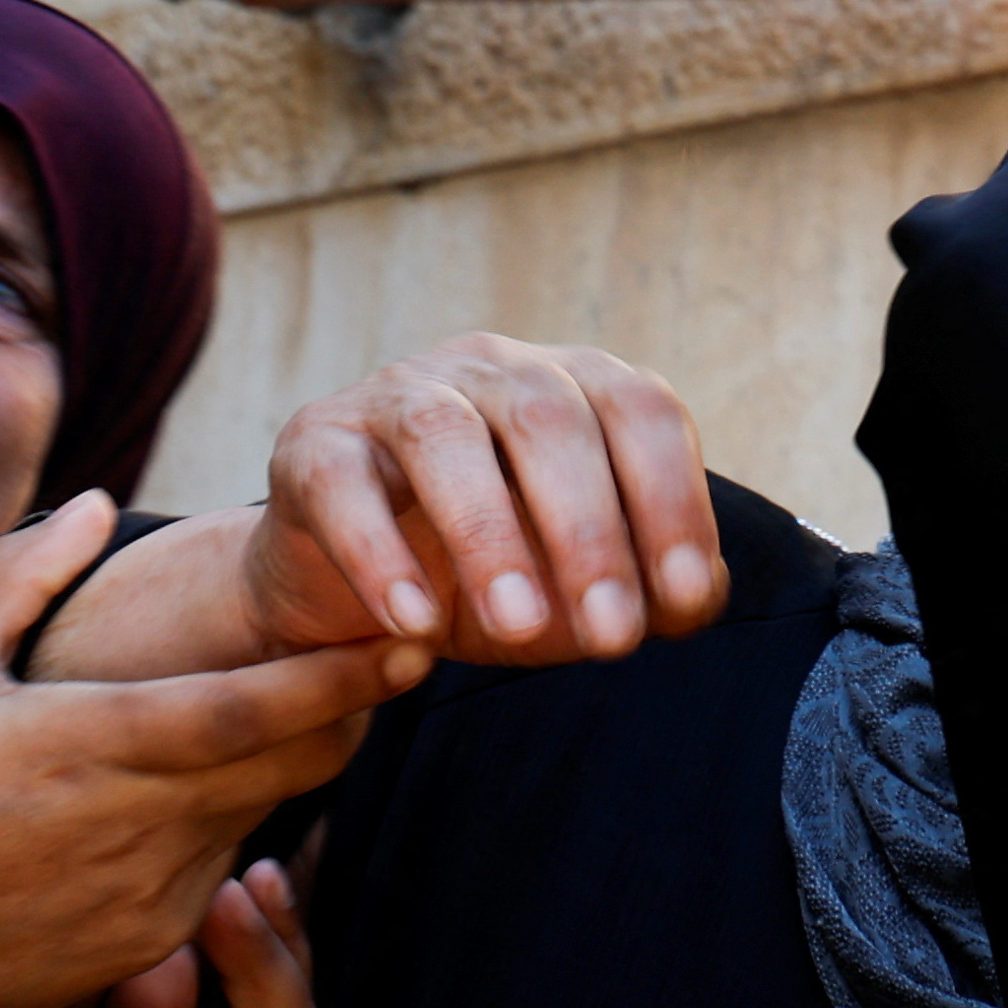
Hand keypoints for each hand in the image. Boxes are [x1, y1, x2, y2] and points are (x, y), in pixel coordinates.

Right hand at [0, 498, 407, 1007]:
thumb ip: (17, 581)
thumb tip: (91, 501)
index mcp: (92, 744)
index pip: (252, 708)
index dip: (341, 678)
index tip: (411, 641)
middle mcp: (145, 822)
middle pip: (296, 762)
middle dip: (349, 710)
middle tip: (387, 655)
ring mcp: (158, 891)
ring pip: (263, 809)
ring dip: (282, 763)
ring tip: (287, 712)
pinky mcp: (156, 941)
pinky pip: (222, 866)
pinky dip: (227, 821)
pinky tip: (191, 795)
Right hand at [35, 335, 730, 677]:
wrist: (366, 596)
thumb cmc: (502, 578)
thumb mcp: (588, 591)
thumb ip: (655, 591)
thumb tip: (692, 598)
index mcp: (578, 386)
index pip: (642, 411)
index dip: (671, 500)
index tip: (680, 598)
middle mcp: (493, 370)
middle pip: (549, 418)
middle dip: (589, 533)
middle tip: (611, 638)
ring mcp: (399, 393)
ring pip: (445, 436)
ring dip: (490, 536)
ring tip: (519, 628)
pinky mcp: (315, 441)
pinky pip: (343, 484)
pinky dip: (380, 555)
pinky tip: (415, 622)